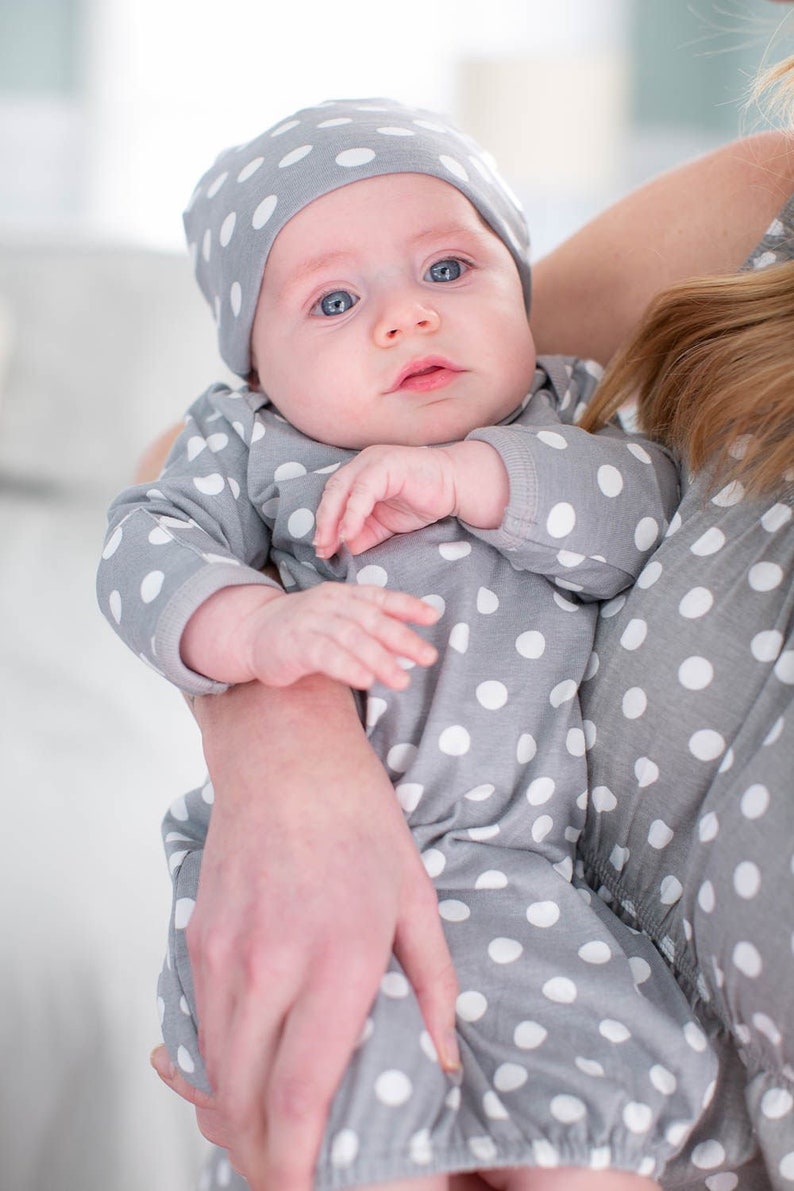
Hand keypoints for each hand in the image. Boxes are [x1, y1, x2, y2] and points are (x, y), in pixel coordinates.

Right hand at [182, 581, 439, 690]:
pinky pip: (325, 655)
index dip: (407, 605)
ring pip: (352, 638)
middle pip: (371, 619)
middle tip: (428, 657)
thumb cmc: (303, 630)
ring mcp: (311, 622)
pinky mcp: (295, 645)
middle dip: (402, 638)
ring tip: (402, 680)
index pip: (380, 597)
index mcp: (344, 595)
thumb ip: (368, 628)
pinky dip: (348, 667)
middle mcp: (329, 603)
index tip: (433, 617)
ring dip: (380, 660)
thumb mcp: (337, 620)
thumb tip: (409, 647)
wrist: (251, 632)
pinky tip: (365, 681)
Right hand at [182, 678, 459, 1189]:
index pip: (302, 1093)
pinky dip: (220, 1066)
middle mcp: (270, 967)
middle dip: (263, 1156)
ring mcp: (224, 955)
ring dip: (239, 1116)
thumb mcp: (415, 897)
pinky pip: (204, 1026)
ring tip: (271, 1138)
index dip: (297, 1164)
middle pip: (248, 1099)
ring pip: (219, 1069)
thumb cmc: (358, 820)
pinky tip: (246, 1076)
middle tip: (291, 1174)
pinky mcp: (199, 941)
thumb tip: (445, 1058)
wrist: (283, 759)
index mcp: (337, 959)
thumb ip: (435, 986)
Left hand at [314, 444, 459, 556]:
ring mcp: (372, 461)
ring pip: (342, 490)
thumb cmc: (422, 501)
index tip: (321, 549)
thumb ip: (364, 533)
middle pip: (331, 493)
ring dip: (333, 520)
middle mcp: (361, 464)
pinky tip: (348, 533)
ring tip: (332, 544)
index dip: (323, 523)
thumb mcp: (385, 524)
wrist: (455, 486)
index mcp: (358, 474)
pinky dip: (352, 514)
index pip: (331, 498)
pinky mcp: (385, 465)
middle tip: (321, 550)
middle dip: (323, 524)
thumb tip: (344, 549)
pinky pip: (363, 491)